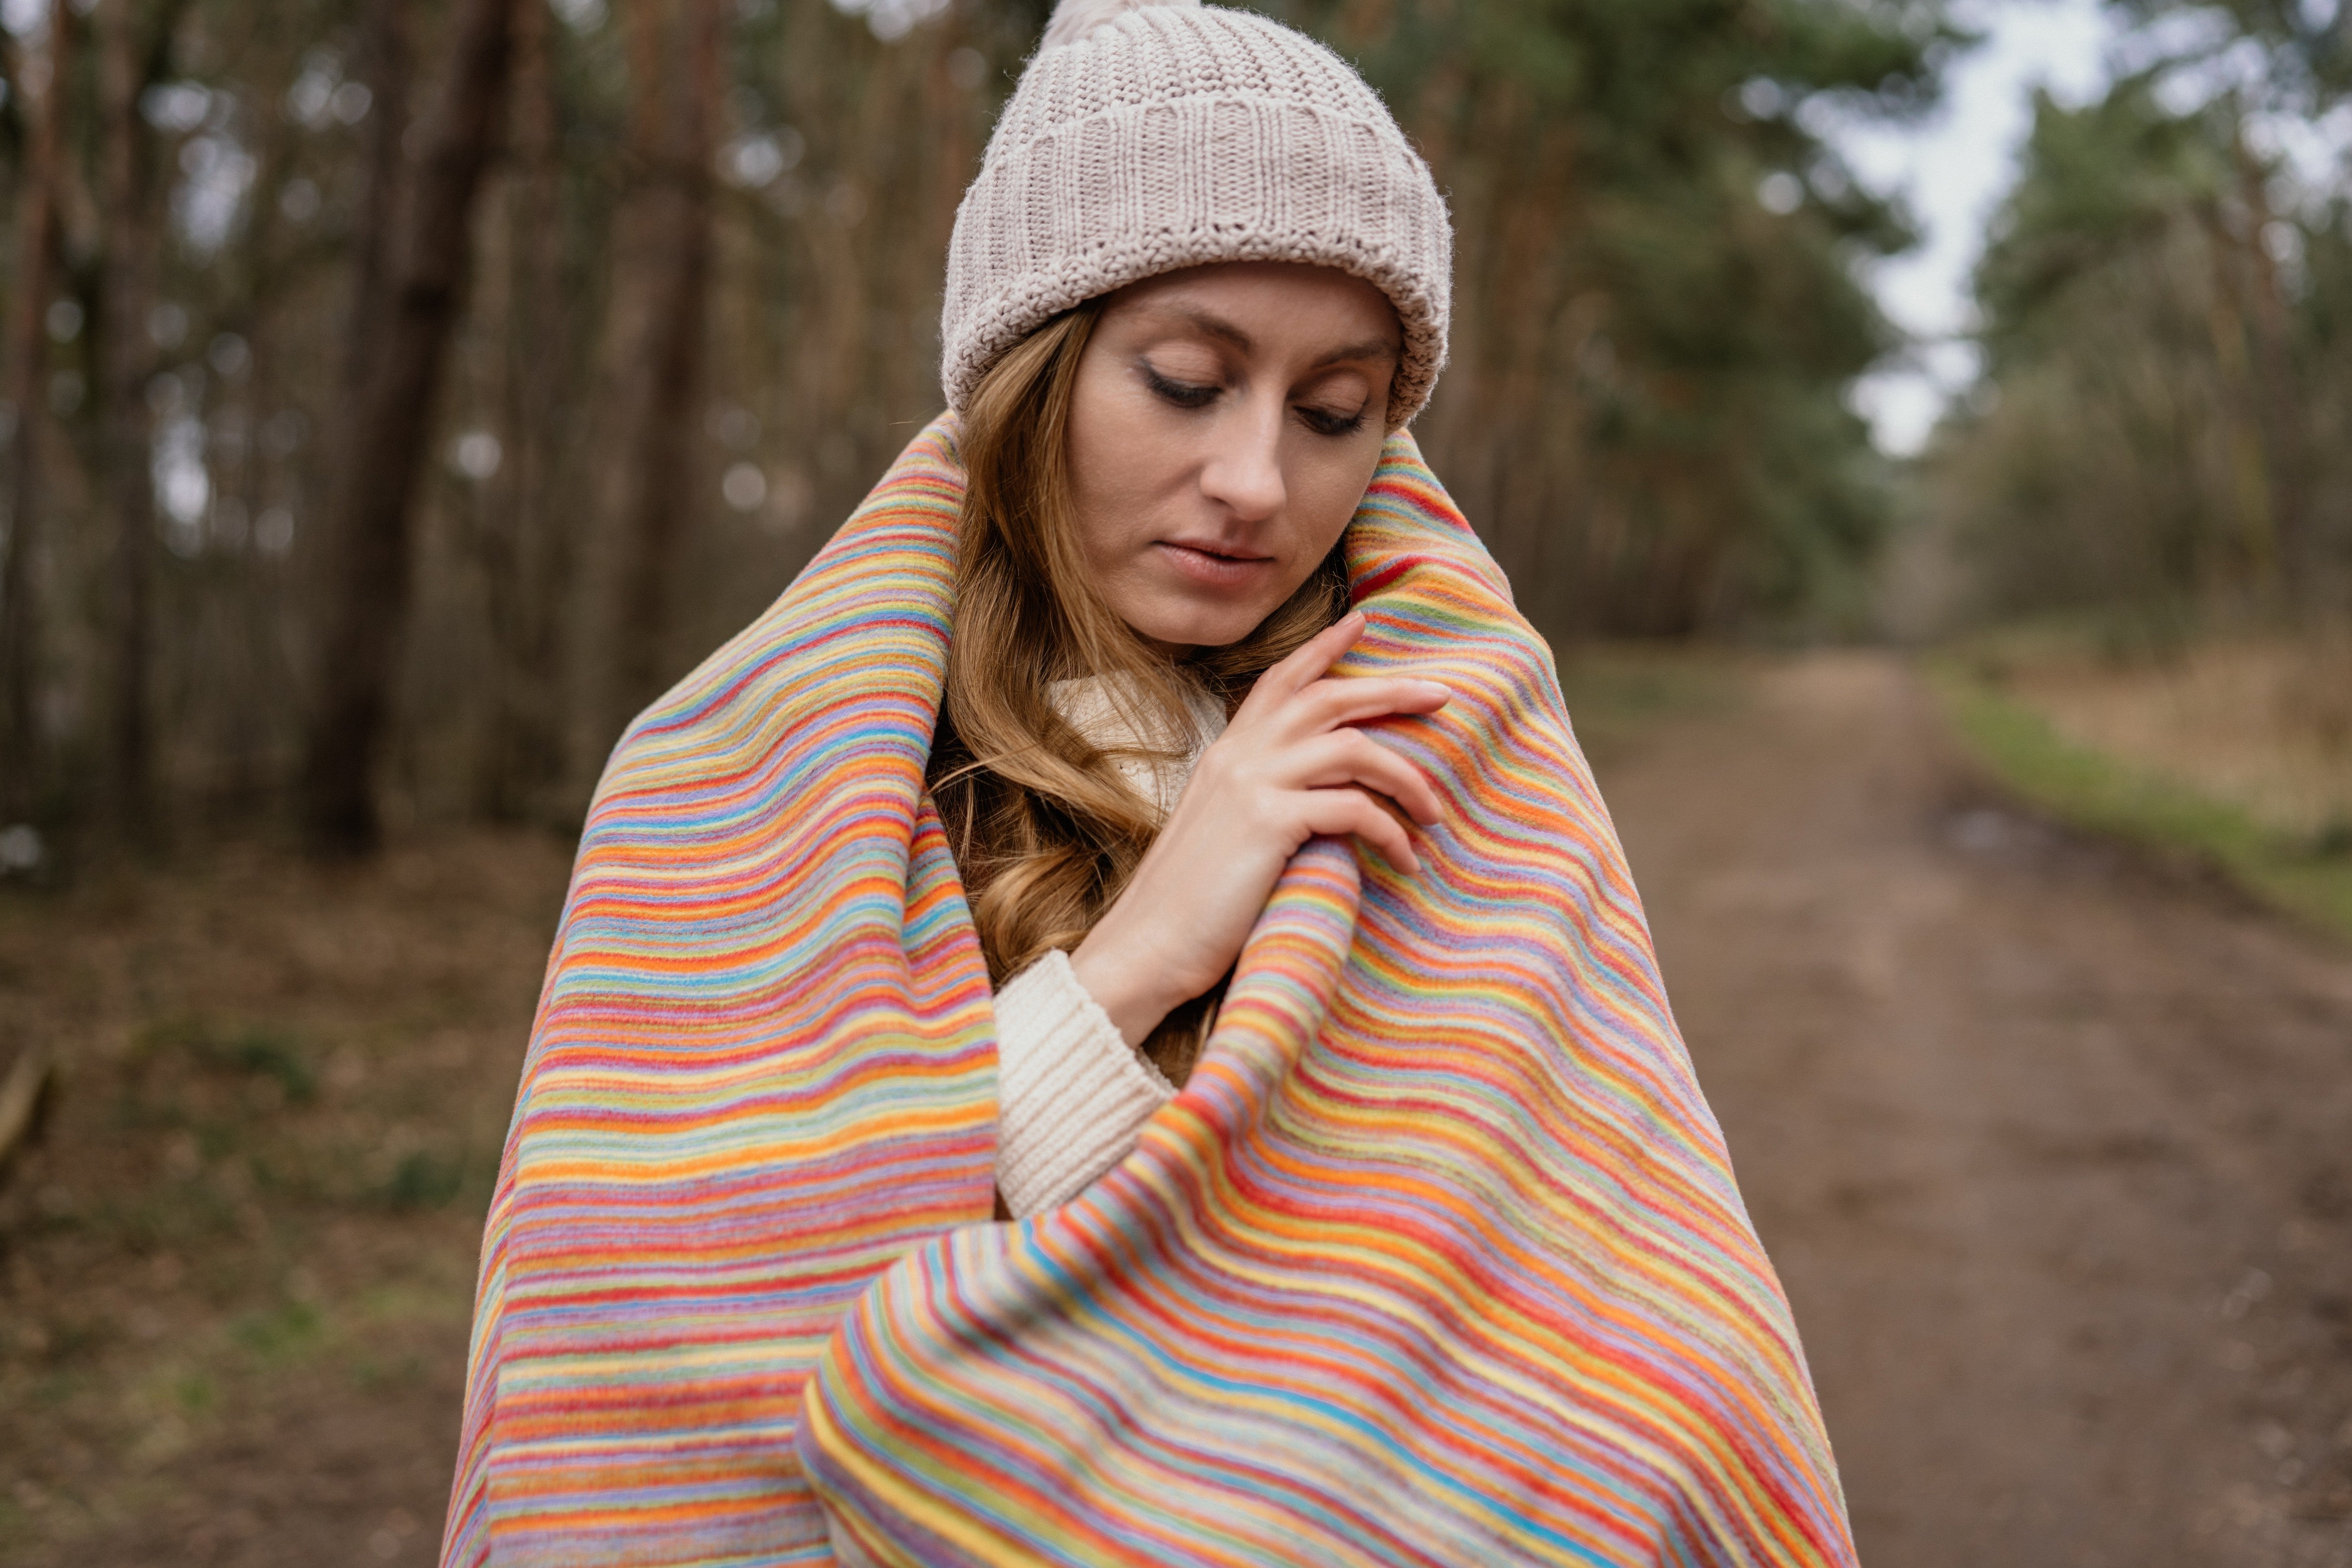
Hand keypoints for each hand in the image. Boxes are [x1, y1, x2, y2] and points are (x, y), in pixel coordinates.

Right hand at [1069, 611, 1448, 1047]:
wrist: (1147, 945)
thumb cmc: (1190, 904)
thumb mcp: (1222, 831)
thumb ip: (1260, 798)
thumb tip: (1317, 798)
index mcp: (1226, 753)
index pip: (1279, 681)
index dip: (1322, 648)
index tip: (1360, 622)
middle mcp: (1239, 756)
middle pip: (1329, 698)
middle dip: (1392, 690)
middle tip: (1442, 696)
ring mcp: (1253, 784)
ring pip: (1354, 749)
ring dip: (1407, 778)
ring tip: (1434, 813)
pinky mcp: (1270, 822)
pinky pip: (1355, 809)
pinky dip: (1391, 833)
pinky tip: (1405, 860)